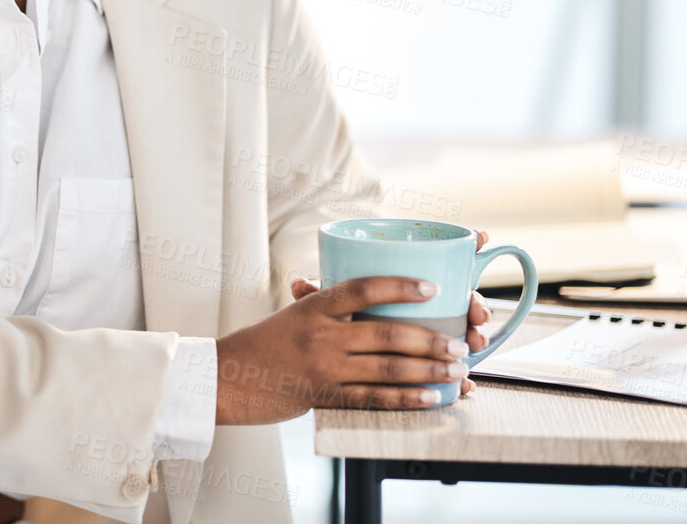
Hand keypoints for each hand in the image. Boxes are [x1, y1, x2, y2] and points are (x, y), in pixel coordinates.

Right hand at [214, 275, 467, 423]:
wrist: (228, 378)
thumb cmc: (262, 345)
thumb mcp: (292, 316)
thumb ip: (327, 306)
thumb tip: (366, 294)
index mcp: (314, 307)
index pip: (362, 288)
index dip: (399, 286)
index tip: (430, 288)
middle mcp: (321, 335)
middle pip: (386, 333)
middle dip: (429, 339)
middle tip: (458, 343)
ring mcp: (324, 367)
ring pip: (388, 367)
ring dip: (428, 370)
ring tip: (455, 370)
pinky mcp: (326, 397)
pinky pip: (374, 398)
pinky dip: (406, 398)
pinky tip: (430, 397)